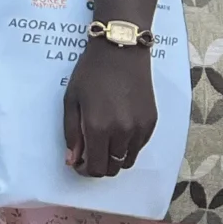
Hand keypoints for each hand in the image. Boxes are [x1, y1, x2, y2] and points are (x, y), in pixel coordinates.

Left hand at [65, 40, 158, 176]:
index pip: (96, 167)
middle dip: (98, 166)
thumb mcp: (71, 101)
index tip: (78, 163)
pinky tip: (116, 132)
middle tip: (88, 154)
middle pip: (112, 168)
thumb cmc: (90, 74)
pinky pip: (139, 147)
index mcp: (98, 127)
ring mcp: (140, 129)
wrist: (121, 53)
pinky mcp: (151, 123)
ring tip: (102, 142)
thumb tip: (72, 160)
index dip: (85, 170)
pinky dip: (127, 147)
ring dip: (113, 158)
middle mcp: (122, 132)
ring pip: (127, 161)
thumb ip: (71, 133)